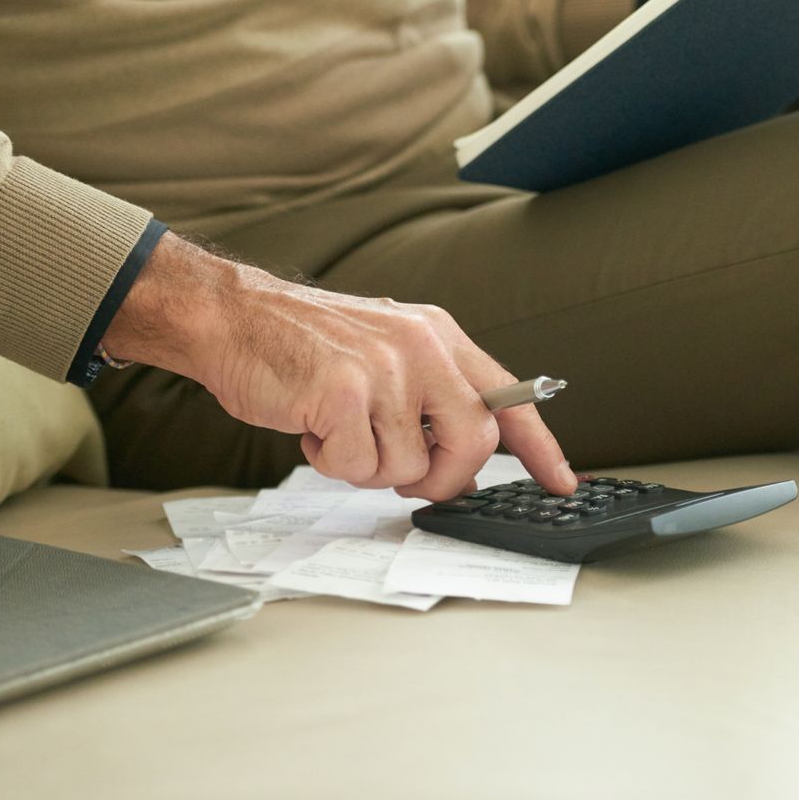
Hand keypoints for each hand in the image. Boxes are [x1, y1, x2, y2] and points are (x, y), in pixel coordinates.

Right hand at [100, 234, 575, 498]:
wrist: (235, 316)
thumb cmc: (305, 345)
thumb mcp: (387, 350)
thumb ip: (432, 396)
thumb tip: (466, 465)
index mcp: (441, 336)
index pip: (510, 399)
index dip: (540, 448)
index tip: (563, 482)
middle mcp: (423, 347)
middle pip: (472, 444)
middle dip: (442, 481)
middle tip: (404, 477)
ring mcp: (385, 368)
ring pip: (407, 466)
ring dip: (369, 468)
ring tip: (340, 428)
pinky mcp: (344, 392)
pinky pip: (357, 467)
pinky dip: (332, 463)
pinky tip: (314, 428)